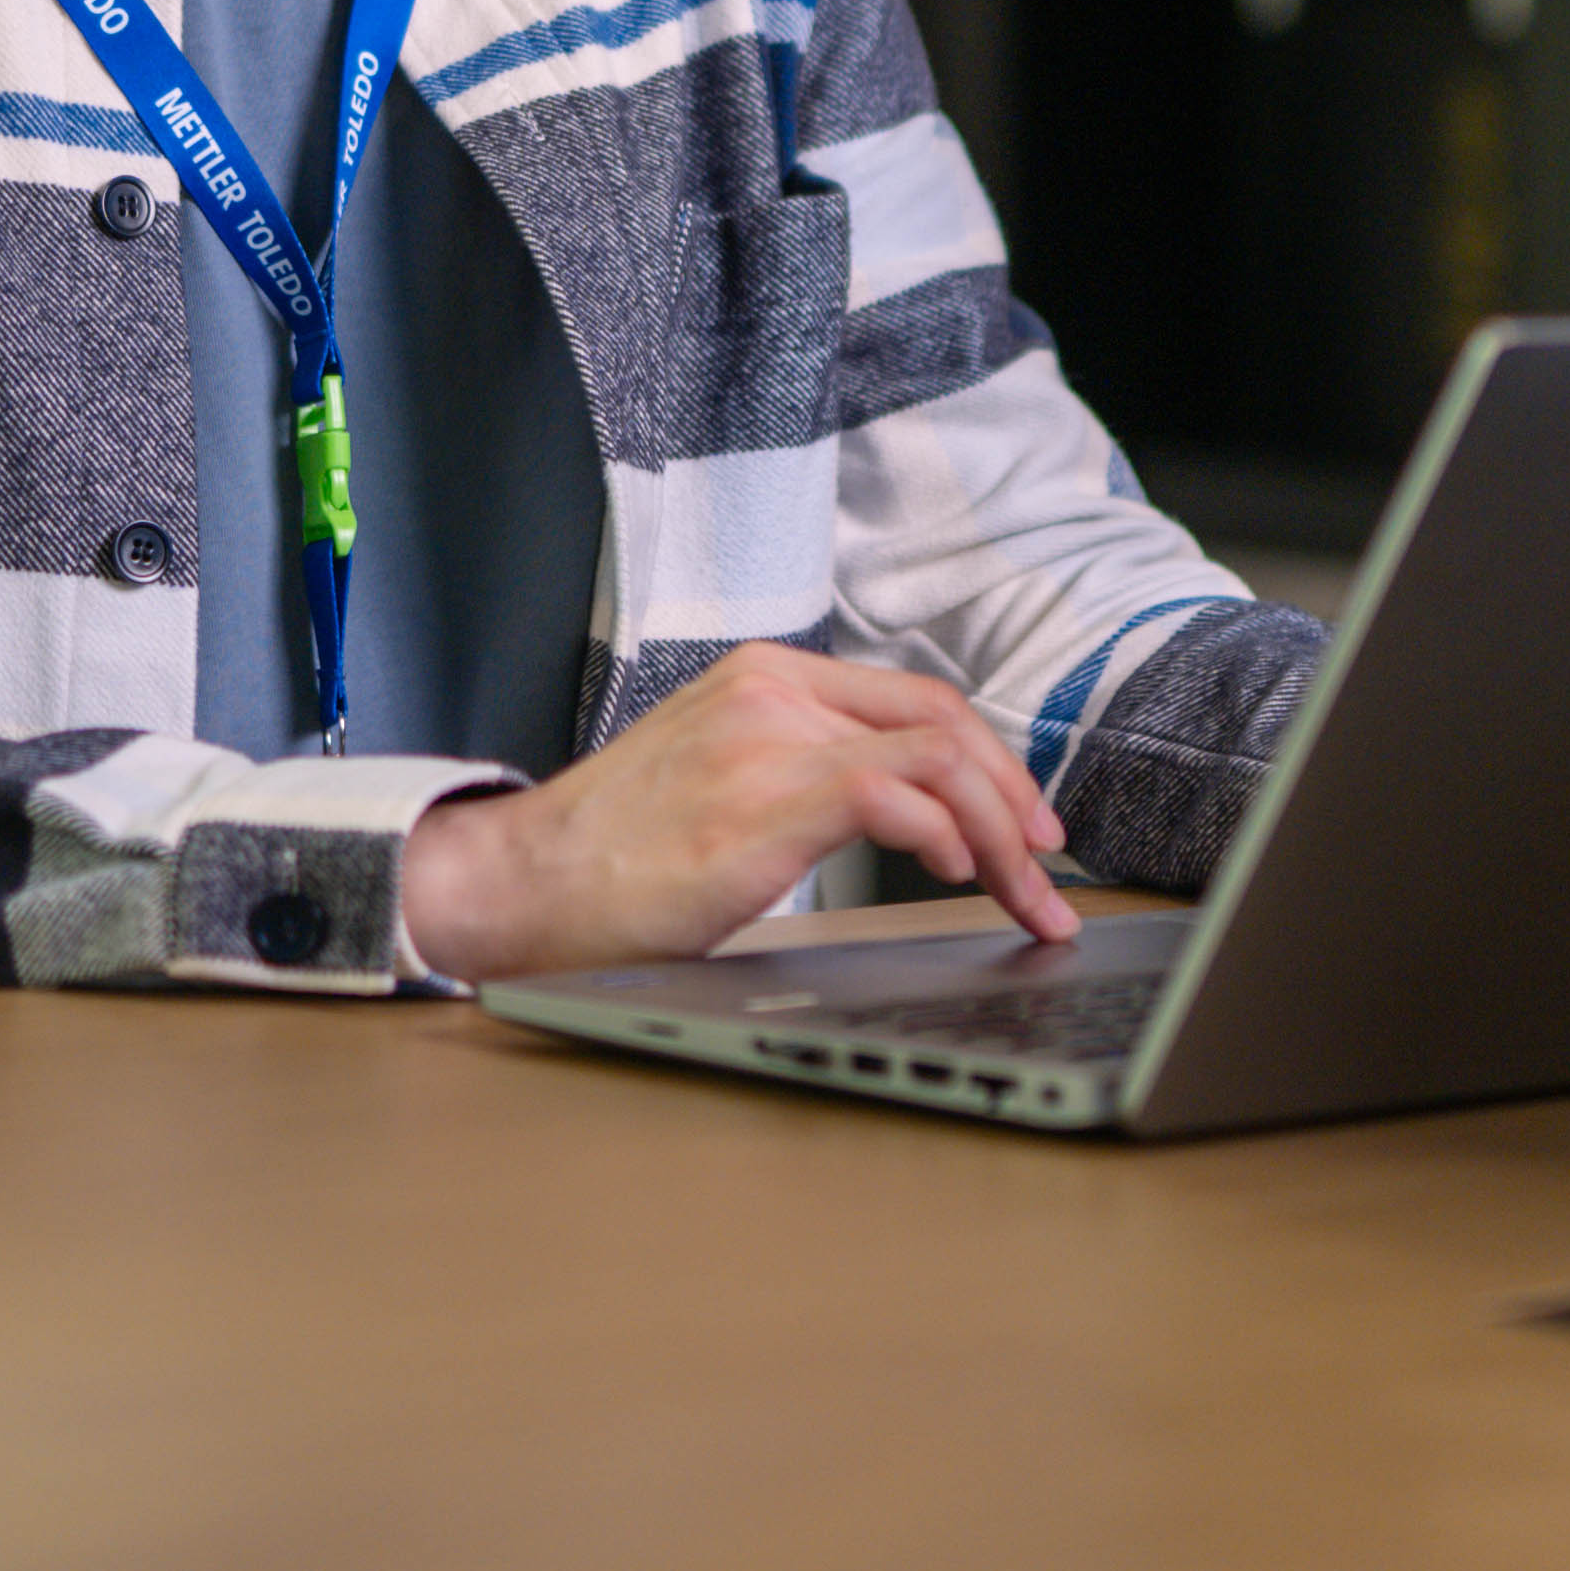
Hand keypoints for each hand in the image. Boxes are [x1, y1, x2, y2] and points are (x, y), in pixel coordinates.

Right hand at [399, 643, 1072, 980]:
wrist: (521, 881)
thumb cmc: (615, 854)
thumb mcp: (720, 781)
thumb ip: (800, 772)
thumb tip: (903, 818)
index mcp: (767, 678)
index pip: (916, 699)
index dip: (990, 761)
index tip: (1026, 823)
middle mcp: (774, 691)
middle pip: (943, 719)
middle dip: (1017, 796)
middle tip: (1048, 864)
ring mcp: (767, 738)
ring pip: (938, 755)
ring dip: (1002, 833)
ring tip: (1025, 892)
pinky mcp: (763, 797)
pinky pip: (895, 794)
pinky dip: (946, 834)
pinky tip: (955, 876)